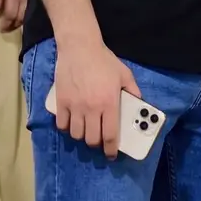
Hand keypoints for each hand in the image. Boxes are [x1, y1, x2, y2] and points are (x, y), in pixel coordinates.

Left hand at [0, 0, 26, 32]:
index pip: (10, 15)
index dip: (6, 24)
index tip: (1, 29)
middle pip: (20, 17)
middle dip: (13, 25)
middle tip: (7, 29)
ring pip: (27, 14)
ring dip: (20, 21)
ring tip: (14, 24)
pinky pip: (33, 7)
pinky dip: (27, 14)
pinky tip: (24, 15)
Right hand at [54, 39, 140, 158]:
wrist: (79, 46)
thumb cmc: (103, 59)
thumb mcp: (124, 73)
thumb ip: (132, 90)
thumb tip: (138, 104)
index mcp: (109, 103)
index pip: (110, 135)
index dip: (111, 149)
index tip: (111, 154)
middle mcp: (92, 108)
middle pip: (92, 139)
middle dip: (96, 144)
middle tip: (98, 139)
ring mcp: (75, 106)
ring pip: (76, 134)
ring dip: (81, 136)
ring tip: (85, 130)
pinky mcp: (61, 101)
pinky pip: (62, 124)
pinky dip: (66, 127)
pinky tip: (71, 123)